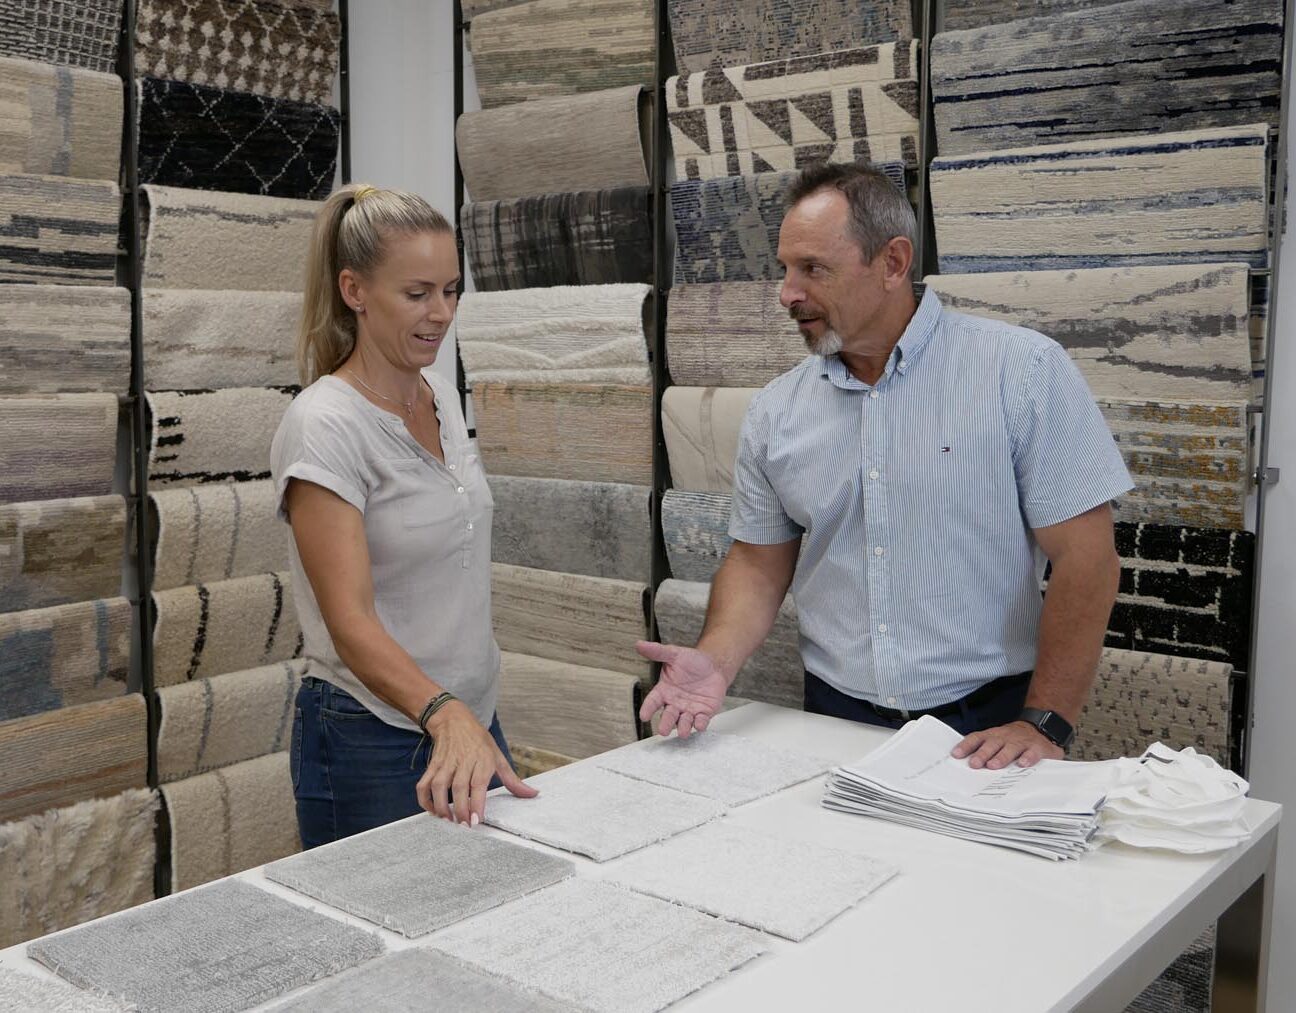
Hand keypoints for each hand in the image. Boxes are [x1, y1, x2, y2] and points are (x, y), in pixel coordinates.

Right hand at [416, 700, 536, 824]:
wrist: (454, 720)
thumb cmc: (479, 741)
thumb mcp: (498, 756)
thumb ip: (512, 780)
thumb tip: (532, 794)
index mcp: (482, 759)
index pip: (478, 782)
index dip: (476, 802)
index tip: (476, 819)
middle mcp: (463, 761)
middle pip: (459, 787)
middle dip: (460, 808)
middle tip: (463, 826)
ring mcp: (446, 763)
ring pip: (439, 785)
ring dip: (441, 805)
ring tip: (448, 820)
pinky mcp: (433, 765)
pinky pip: (424, 783)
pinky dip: (425, 798)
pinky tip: (432, 810)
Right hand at [635, 640, 728, 738]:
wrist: (714, 665)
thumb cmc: (692, 662)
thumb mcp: (675, 654)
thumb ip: (658, 652)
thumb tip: (639, 645)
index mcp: (664, 691)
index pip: (652, 702)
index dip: (648, 709)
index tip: (643, 716)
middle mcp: (675, 703)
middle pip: (668, 717)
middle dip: (665, 724)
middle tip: (663, 731)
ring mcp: (689, 710)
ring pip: (684, 722)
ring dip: (683, 727)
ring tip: (683, 731)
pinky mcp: (704, 713)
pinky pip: (701, 721)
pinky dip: (700, 724)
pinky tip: (699, 724)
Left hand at [951, 720, 1063, 769]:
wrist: (1040, 728)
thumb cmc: (1012, 739)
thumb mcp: (997, 740)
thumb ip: (982, 749)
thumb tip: (960, 760)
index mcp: (993, 736)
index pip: (977, 738)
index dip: (966, 745)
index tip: (956, 754)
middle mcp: (1006, 737)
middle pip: (992, 744)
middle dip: (982, 754)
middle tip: (975, 764)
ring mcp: (1022, 742)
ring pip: (1010, 748)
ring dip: (1001, 757)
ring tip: (994, 765)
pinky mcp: (1037, 748)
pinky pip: (1032, 752)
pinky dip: (1028, 757)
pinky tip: (1022, 764)